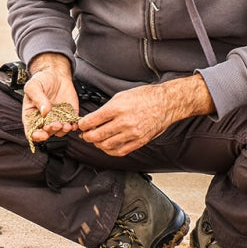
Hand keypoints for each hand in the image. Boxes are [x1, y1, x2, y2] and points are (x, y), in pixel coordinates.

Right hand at [23, 54, 78, 144]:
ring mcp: (57, 119)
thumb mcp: (33, 86)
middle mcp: (44, 120)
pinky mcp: (68, 116)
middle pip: (46, 133)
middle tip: (56, 124)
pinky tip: (74, 123)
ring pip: (59, 132)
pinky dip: (73, 126)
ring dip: (63, 131)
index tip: (43, 134)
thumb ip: (37, 98)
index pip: (32, 132)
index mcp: (32, 116)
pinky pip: (71, 125)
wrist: (56, 74)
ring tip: (66, 125)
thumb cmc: (41, 80)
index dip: (37, 136)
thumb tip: (44, 111)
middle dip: (52, 131)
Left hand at [78, 74, 215, 156]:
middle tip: (86, 134)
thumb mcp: (121, 96)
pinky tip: (107, 146)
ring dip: (97, 144)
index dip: (83, 125)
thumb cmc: (144, 97)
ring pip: (106, 146)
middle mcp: (124, 122)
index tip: (81, 125)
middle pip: (96, 136)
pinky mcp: (139, 142)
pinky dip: (110, 150)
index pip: (92, 121)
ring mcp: (132, 134)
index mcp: (117, 108)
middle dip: (87, 136)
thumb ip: (106, 109)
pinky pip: (119, 151)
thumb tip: (93, 119)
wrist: (165, 103)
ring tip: (96, 140)